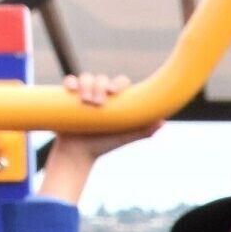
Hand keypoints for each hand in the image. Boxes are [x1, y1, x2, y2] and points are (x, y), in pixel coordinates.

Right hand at [38, 74, 162, 201]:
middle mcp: (100, 94)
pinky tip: (72, 89)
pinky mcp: (67, 97)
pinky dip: (71, 82)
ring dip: (86, 84)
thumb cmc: (103, 145)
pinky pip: (70, 82)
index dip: (118, 83)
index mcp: (115, 101)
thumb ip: (143, 131)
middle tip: (97, 103)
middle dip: (100, 86)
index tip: (114, 93)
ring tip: (86, 101)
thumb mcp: (124, 137)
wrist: (78, 153)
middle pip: (102, 79)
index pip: (120, 83)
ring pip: (86, 77)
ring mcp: (83, 94)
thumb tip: (162, 122)